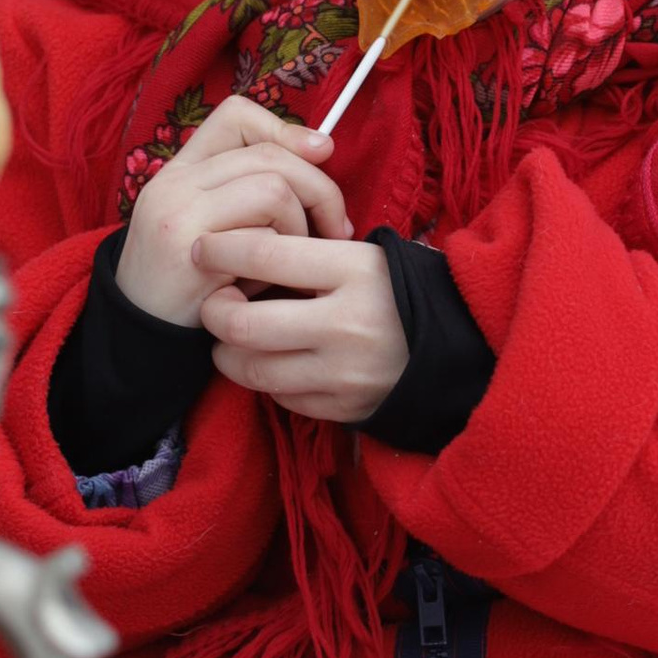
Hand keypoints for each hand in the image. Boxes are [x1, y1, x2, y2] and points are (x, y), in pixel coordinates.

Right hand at [114, 96, 348, 327]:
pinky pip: (264, 241)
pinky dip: (279, 264)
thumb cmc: (193, 283)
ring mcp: (179, 214)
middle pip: (269, 155)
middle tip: (335, 227)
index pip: (236, 116)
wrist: (141, 338)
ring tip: (292, 260)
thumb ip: (250, 189)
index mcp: (179, 170)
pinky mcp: (192, 253)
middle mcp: (174, 183)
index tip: (320, 154)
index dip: (284, 130)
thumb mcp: (216, 226)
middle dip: (319, 189)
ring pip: (273, 191)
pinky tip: (267, 286)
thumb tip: (321, 149)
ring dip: (299, 228)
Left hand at [198, 226, 408, 426]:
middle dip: (215, 314)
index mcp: (355, 271)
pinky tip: (270, 361)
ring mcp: (344, 373)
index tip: (203, 249)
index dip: (222, 250)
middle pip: (245, 325)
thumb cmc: (397, 290)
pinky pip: (280, 397)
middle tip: (214, 304)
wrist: (454, 349)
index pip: (266, 256)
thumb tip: (239, 251)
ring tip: (230, 338)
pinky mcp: (343, 409)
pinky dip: (266, 379)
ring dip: (229, 353)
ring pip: (253, 370)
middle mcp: (347, 324)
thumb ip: (308, 253)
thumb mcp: (364, 255)